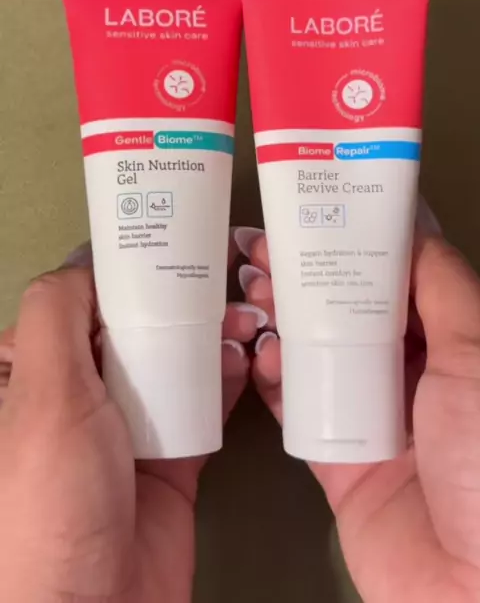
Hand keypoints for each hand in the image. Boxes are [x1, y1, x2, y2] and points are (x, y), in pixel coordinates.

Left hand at [0, 239, 259, 602]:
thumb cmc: (52, 496)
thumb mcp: (42, 396)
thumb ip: (58, 318)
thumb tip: (86, 262)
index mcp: (31, 377)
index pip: (76, 305)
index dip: (118, 272)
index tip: (167, 239)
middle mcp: (76, 399)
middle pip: (129, 330)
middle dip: (174, 300)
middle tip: (221, 272)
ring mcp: (126, 430)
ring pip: (170, 364)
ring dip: (207, 336)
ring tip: (246, 312)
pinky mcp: (171, 461)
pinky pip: (201, 408)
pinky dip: (225, 381)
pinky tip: (249, 357)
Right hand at [237, 221, 479, 602]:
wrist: (474, 591)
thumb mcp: (477, 356)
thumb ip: (442, 287)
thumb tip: (413, 224)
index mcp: (454, 346)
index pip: (396, 276)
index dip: (354, 239)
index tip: (314, 209)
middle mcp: (416, 378)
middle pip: (348, 311)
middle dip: (304, 274)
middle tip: (260, 246)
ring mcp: (374, 420)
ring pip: (318, 354)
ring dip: (280, 319)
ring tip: (249, 288)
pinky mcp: (339, 464)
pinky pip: (298, 411)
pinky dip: (272, 381)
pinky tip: (256, 354)